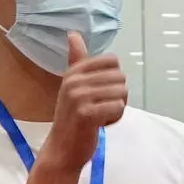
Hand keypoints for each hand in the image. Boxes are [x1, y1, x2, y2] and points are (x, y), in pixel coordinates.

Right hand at [42, 32, 129, 169]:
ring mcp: (79, 97)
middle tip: (100, 108)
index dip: (113, 79)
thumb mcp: (73, 85)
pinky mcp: (87, 114)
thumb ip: (76, 60)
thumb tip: (73, 33)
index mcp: (74, 72)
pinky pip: (118, 107)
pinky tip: (100, 125)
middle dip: (117, 96)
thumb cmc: (73, 118)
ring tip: (99, 116)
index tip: (99, 93)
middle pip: (120, 78)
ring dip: (116, 108)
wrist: (62, 149)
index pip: (112, 61)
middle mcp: (74, 81)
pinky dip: (114, 118)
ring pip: (122, 93)